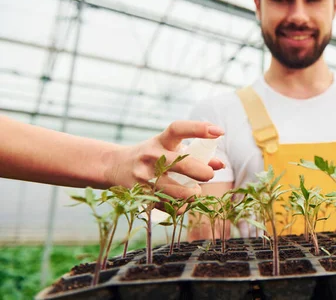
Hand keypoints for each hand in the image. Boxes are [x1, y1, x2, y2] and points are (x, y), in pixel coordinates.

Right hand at [104, 121, 224, 197]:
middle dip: (203, 172)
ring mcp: (144, 177)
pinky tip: (182, 202)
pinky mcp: (141, 195)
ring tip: (194, 191)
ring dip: (193, 193)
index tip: (220, 132)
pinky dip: (181, 206)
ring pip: (178, 191)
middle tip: (209, 175)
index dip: (199, 129)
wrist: (115, 166)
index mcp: (160, 140)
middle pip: (183, 164)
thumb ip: (196, 154)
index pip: (178, 129)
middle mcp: (151, 156)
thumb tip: (220, 165)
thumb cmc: (153, 156)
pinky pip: (169, 206)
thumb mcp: (170, 148)